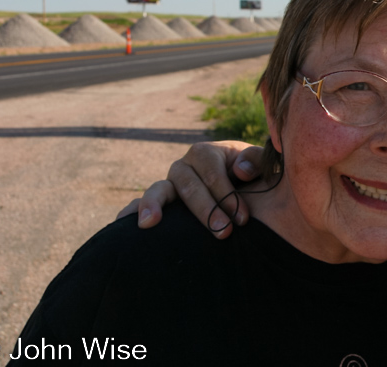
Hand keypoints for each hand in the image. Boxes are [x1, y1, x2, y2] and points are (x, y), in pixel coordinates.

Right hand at [115, 141, 262, 238]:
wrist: (243, 190)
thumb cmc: (252, 177)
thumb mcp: (259, 165)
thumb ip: (257, 160)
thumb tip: (241, 170)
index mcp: (206, 153)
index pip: (213, 173)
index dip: (228, 195)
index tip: (242, 219)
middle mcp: (184, 167)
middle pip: (188, 185)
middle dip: (205, 210)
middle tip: (223, 232)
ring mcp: (169, 185)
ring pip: (159, 190)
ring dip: (154, 206)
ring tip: (150, 223)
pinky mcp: (161, 203)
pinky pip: (140, 204)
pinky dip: (132, 211)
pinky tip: (126, 224)